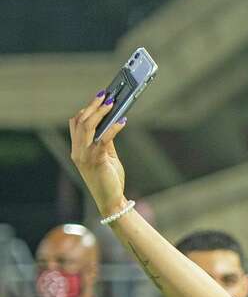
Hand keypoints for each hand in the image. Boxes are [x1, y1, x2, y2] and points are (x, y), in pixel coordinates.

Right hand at [68, 92, 129, 216]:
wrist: (111, 201)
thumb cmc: (109, 180)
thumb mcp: (106, 158)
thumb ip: (105, 141)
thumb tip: (111, 123)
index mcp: (77, 150)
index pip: (75, 124)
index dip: (86, 109)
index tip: (98, 99)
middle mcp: (77, 151)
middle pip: (81, 121)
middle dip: (93, 106)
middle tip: (105, 95)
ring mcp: (84, 155)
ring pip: (88, 126)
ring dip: (101, 112)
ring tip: (112, 102)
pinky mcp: (96, 160)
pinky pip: (103, 138)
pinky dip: (113, 127)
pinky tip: (122, 121)